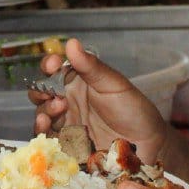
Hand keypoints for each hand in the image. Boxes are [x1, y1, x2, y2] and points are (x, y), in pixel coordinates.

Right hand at [30, 37, 170, 162]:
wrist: (148, 144)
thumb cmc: (134, 109)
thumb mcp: (114, 84)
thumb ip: (91, 67)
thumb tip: (71, 43)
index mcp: (78, 82)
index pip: (55, 70)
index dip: (49, 65)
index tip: (52, 64)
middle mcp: (69, 101)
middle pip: (42, 93)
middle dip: (40, 91)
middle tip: (51, 93)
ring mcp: (66, 123)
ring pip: (43, 114)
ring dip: (44, 110)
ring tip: (57, 109)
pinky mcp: (66, 144)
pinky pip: (48, 138)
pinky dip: (42, 132)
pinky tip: (46, 126)